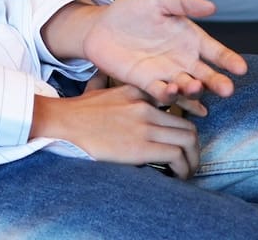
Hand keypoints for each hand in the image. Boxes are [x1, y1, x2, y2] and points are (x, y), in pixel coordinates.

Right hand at [31, 85, 200, 173]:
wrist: (64, 122)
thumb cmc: (78, 112)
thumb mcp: (100, 90)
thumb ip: (112, 87)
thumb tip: (105, 81)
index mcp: (138, 92)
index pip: (177, 102)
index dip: (187, 122)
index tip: (186, 138)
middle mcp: (146, 106)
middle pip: (188, 125)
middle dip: (194, 147)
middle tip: (189, 161)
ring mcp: (145, 125)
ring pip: (188, 140)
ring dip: (192, 160)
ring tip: (187, 172)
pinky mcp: (142, 146)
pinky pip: (176, 156)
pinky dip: (182, 168)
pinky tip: (177, 176)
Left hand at [62, 0, 245, 104]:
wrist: (101, 26)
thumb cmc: (133, 10)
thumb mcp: (158, 0)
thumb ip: (183, 3)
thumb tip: (212, 6)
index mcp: (191, 39)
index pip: (216, 52)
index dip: (229, 60)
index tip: (241, 68)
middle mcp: (183, 60)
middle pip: (206, 75)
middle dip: (218, 82)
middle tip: (227, 89)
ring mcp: (166, 73)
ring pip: (186, 86)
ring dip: (193, 90)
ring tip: (195, 87)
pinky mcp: (146, 83)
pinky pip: (160, 92)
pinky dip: (167, 94)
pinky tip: (170, 91)